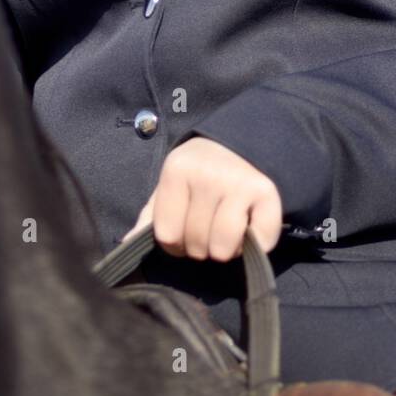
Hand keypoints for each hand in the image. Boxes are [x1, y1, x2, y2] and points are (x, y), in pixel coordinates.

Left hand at [121, 136, 282, 260]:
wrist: (241, 145)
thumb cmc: (199, 174)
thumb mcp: (171, 186)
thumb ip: (151, 216)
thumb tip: (129, 242)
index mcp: (177, 170)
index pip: (167, 236)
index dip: (175, 243)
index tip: (185, 230)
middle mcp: (207, 174)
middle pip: (195, 245)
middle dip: (201, 247)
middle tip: (209, 227)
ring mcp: (238, 183)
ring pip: (222, 249)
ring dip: (226, 250)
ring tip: (226, 230)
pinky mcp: (266, 192)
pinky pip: (259, 242)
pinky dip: (256, 245)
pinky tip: (249, 227)